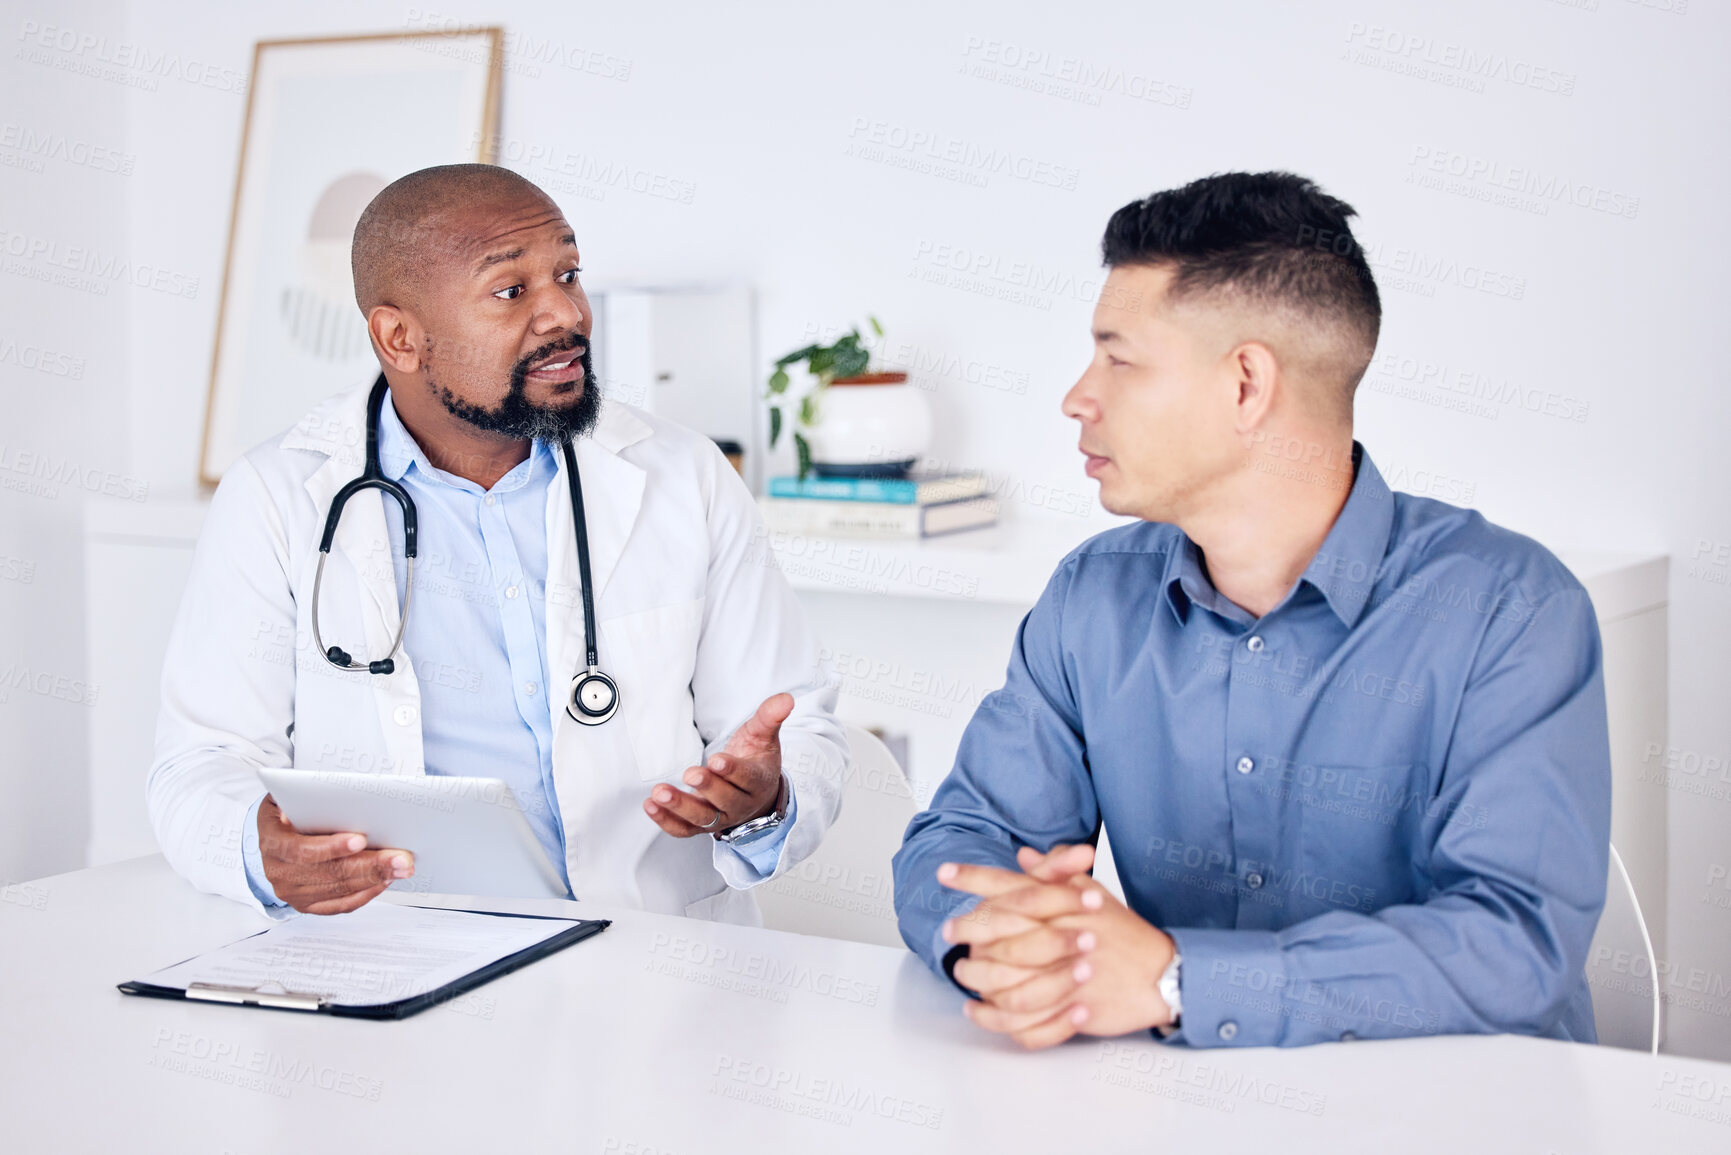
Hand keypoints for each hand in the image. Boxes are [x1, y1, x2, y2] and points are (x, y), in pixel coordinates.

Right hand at [256, 795, 413, 914]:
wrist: (276, 836)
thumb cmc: (290, 812)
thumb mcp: (287, 796)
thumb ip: (304, 793)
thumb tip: (329, 790)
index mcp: (272, 842)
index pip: (302, 850)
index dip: (332, 847)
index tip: (361, 839)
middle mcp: (278, 872)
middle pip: (330, 873)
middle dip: (370, 865)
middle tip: (401, 858)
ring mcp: (293, 893)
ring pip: (340, 890)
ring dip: (375, 878)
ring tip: (401, 867)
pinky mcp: (309, 905)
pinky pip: (342, 905)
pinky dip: (367, 892)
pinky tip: (386, 880)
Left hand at [643, 692, 791, 837]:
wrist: (754, 792)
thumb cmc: (755, 759)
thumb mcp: (763, 736)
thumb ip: (770, 716)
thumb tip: (786, 698)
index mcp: (758, 781)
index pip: (748, 778)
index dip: (733, 771)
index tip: (717, 760)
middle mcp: (740, 804)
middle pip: (725, 800)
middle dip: (707, 788)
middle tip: (690, 773)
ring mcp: (720, 818)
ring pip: (702, 819)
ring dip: (680, 807)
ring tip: (660, 792)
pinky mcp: (700, 826)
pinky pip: (684, 830)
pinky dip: (666, 821)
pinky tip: (650, 805)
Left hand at [938, 845, 1176, 1048]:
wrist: (1163, 974)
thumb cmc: (1125, 933)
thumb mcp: (1093, 894)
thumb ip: (1055, 874)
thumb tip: (1021, 857)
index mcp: (1064, 905)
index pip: (1012, 885)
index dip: (975, 877)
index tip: (944, 873)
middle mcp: (1061, 936)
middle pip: (1002, 931)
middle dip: (969, 929)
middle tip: (947, 931)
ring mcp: (1066, 975)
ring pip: (1007, 977)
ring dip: (978, 976)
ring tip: (962, 973)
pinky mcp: (1071, 1009)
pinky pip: (1023, 1019)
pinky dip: (995, 1019)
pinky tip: (978, 1011)